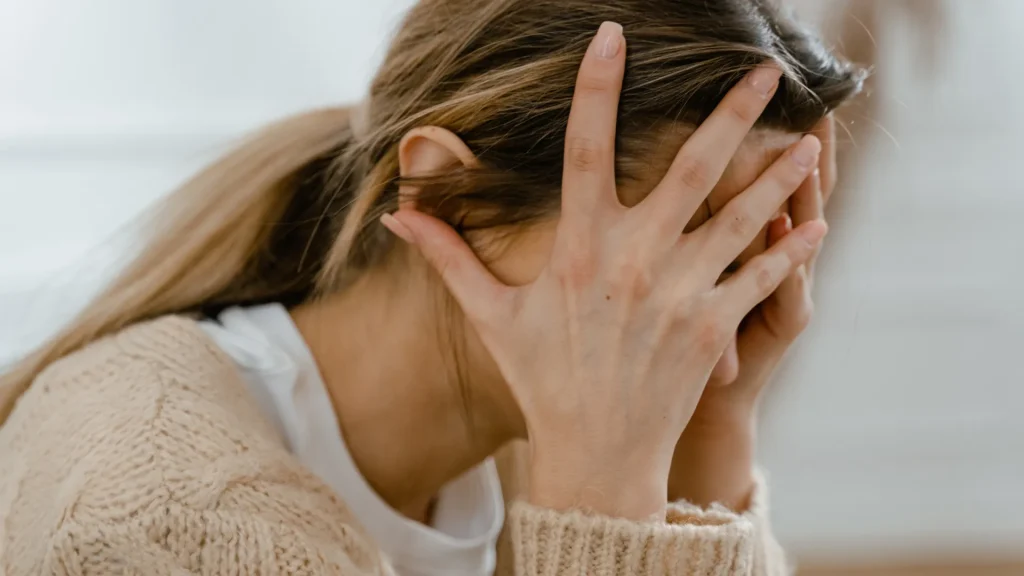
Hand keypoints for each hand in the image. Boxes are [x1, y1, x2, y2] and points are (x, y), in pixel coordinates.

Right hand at [382, 22, 825, 520]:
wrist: (594, 454)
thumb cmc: (541, 379)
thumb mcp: (491, 316)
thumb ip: (449, 257)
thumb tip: (397, 214)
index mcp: (579, 248)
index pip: (585, 149)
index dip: (597, 88)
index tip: (613, 36)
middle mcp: (635, 261)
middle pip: (692, 168)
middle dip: (732, 113)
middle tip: (764, 67)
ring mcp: (680, 295)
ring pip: (743, 217)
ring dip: (780, 175)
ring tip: (812, 138)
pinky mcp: (713, 329)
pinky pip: (762, 278)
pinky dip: (792, 250)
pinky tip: (818, 222)